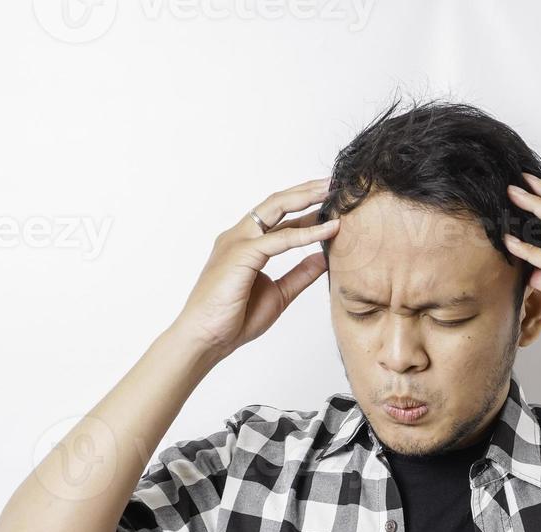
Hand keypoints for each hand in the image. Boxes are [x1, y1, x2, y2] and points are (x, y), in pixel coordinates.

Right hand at [174, 177, 339, 359]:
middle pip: (276, 203)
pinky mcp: (241, 254)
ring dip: (306, 198)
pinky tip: (328, 229)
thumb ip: (299, 274)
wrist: (206, 339)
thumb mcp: (279, 294)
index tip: (331, 203)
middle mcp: (239, 237)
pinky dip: (307, 233)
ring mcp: (238, 242)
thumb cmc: (233, 320)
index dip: (305, 209)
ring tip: (333, 193)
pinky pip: (280, 239)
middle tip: (334, 183)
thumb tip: (323, 260)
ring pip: (276, 209)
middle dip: (306, 191)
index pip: (278, 217)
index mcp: (245, 245)